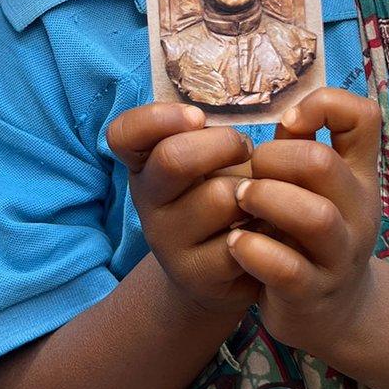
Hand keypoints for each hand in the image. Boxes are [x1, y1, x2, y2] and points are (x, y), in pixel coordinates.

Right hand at [108, 103, 259, 315]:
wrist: (224, 270)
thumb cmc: (221, 195)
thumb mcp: (209, 159)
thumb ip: (212, 132)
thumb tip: (253, 114)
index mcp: (143, 163)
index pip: (124, 133)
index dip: (158, 118)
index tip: (197, 116)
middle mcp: (146, 201)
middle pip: (173, 158)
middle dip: (223, 143)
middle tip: (245, 148)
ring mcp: (166, 241)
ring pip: (218, 198)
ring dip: (252, 191)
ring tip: (257, 197)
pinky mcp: (196, 275)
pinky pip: (240, 241)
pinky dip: (264, 228)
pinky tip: (264, 230)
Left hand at [226, 87, 381, 353]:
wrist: (332, 314)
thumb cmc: (308, 232)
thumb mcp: (313, 186)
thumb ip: (299, 147)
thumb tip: (285, 114)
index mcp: (359, 175)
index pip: (364, 117)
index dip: (325, 105)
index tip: (288, 122)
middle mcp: (357, 212)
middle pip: (322, 164)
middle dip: (273, 159)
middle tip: (250, 173)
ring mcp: (338, 257)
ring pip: (314, 217)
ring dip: (266, 200)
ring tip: (242, 201)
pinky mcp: (311, 294)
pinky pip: (287, 269)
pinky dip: (254, 251)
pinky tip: (236, 244)